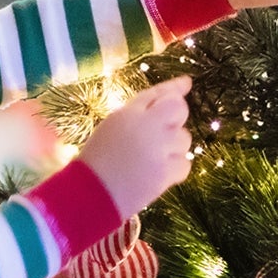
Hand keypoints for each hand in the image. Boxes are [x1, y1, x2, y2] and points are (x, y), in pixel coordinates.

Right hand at [78, 77, 194, 214]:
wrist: (90, 194)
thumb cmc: (98, 159)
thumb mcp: (114, 124)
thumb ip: (143, 106)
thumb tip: (180, 86)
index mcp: (129, 113)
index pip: (160, 93)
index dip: (174, 89)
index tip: (186, 83)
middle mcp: (146, 126)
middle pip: (179, 109)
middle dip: (175, 118)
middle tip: (160, 134)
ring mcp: (157, 150)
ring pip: (184, 139)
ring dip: (174, 147)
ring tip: (151, 159)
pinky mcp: (164, 173)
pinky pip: (185, 164)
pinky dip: (175, 169)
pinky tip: (158, 172)